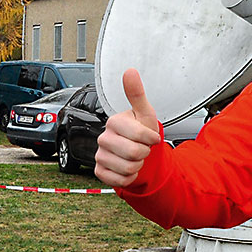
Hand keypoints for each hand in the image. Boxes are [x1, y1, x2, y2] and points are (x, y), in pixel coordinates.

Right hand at [94, 68, 160, 187]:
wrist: (137, 153)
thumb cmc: (142, 132)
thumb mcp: (145, 113)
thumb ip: (137, 93)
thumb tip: (130, 71)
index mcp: (114, 122)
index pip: (139, 135)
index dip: (151, 139)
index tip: (152, 137)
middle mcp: (103, 138)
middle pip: (134, 153)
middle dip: (145, 153)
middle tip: (142, 148)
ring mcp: (100, 155)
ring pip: (128, 168)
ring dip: (138, 165)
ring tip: (135, 157)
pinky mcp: (99, 172)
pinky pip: (120, 180)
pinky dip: (129, 178)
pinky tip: (128, 169)